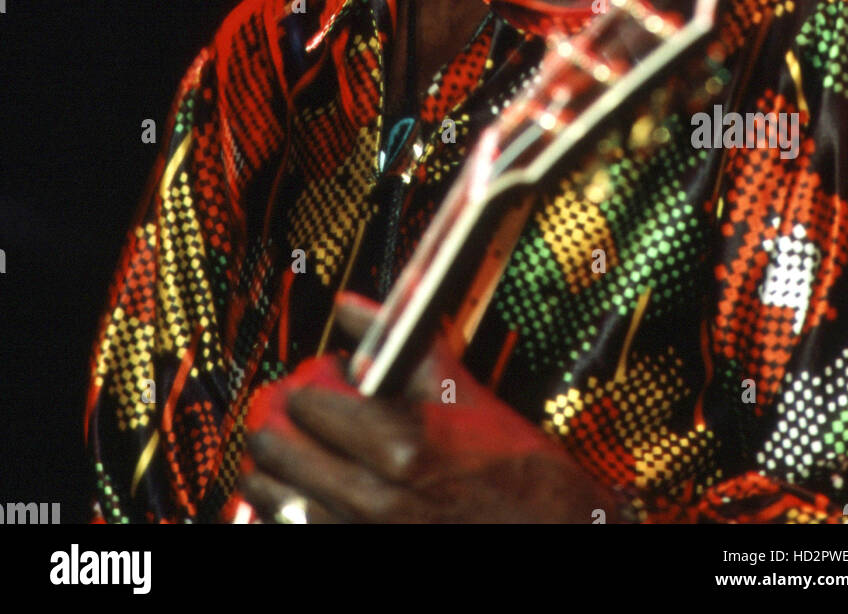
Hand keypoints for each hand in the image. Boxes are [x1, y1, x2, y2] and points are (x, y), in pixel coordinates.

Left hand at [237, 292, 628, 523]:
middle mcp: (375, 500)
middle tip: (289, 422)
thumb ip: (401, 344)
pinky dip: (287, 519)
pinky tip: (298, 507)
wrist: (553, 535)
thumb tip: (349, 306)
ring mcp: (364, 540)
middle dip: (278, 429)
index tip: (320, 386)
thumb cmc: (516, 470)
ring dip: (271, 477)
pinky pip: (294, 537)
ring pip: (274, 504)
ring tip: (282, 465)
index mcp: (400, 446)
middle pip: (278, 454)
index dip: (309, 388)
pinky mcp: (362, 563)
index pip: (307, 406)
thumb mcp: (465, 392)